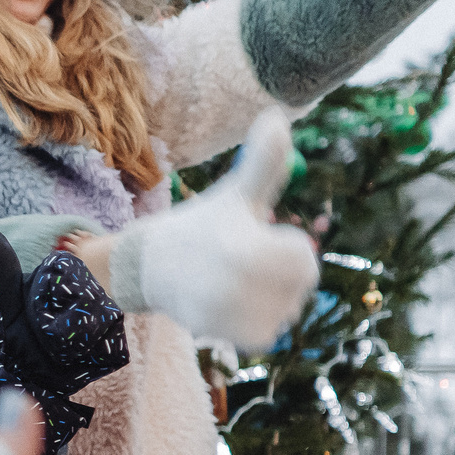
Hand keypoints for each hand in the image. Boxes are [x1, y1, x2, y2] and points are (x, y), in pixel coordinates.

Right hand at [125, 109, 317, 350]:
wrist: (150, 267)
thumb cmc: (201, 225)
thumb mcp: (234, 193)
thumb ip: (263, 162)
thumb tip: (277, 116)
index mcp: (246, 248)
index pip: (304, 259)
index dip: (284, 245)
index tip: (254, 239)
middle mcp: (236, 287)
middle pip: (300, 287)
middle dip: (281, 273)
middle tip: (245, 263)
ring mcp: (229, 317)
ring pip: (287, 312)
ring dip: (272, 298)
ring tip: (237, 283)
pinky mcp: (224, 339)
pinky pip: (269, 334)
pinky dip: (258, 322)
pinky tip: (231, 305)